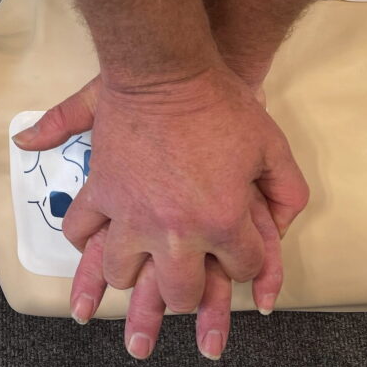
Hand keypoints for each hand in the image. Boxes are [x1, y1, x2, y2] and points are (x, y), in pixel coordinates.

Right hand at [13, 68, 307, 353]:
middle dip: (190, 293)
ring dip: (133, 277)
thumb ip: (286, 193)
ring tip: (138, 269)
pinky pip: (80, 230)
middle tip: (188, 278)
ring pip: (122, 274)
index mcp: (223, 222)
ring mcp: (131, 215)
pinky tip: (94, 242)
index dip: (249, 261)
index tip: (242, 250)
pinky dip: (83, 241)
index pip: (244, 268)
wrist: (165, 73)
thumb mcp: (272, 147)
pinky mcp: (100, 192)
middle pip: (180, 292)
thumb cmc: (223, 106)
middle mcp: (174, 231)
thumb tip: (277, 229)